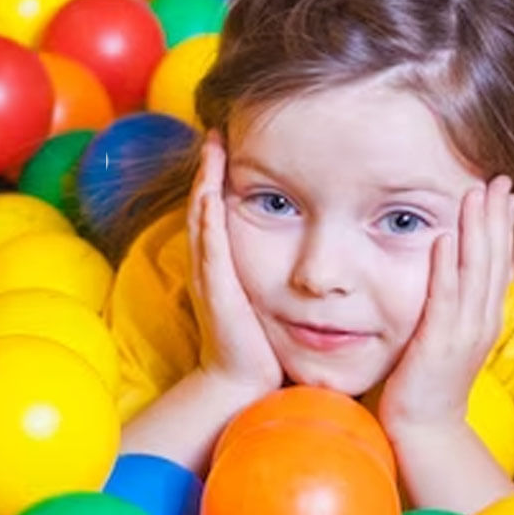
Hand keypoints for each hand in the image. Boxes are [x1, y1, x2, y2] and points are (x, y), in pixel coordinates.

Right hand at [187, 137, 283, 394]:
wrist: (245, 383)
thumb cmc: (263, 344)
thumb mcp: (273, 298)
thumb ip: (282, 272)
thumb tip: (310, 254)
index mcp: (225, 264)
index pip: (220, 210)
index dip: (222, 178)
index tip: (234, 142)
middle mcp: (212, 265)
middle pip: (205, 205)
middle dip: (210, 168)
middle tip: (217, 131)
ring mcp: (211, 276)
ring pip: (204, 219)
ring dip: (206, 181)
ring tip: (213, 147)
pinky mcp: (218, 290)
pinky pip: (211, 246)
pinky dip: (209, 216)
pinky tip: (212, 191)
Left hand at [379, 176, 513, 434]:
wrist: (425, 429)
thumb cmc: (429, 382)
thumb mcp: (448, 337)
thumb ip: (455, 305)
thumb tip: (453, 272)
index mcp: (484, 316)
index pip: (499, 262)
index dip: (503, 225)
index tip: (505, 191)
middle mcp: (481, 320)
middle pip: (494, 259)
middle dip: (496, 216)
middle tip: (497, 178)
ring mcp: (464, 331)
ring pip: (476, 271)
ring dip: (477, 229)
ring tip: (476, 193)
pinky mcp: (440, 342)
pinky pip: (445, 297)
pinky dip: (447, 266)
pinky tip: (447, 237)